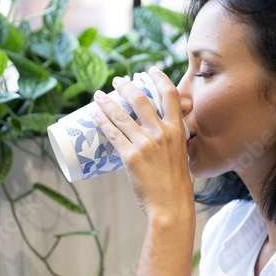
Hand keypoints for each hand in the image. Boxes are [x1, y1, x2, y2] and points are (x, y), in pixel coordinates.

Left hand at [93, 67, 193, 219]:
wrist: (171, 205)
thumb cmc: (175, 183)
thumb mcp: (180, 154)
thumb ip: (170, 140)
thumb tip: (155, 132)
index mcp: (177, 131)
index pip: (170, 95)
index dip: (159, 78)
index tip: (150, 70)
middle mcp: (162, 133)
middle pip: (140, 99)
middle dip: (126, 86)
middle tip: (117, 81)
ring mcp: (146, 144)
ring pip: (121, 115)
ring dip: (107, 102)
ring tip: (99, 95)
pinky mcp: (131, 156)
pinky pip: (112, 134)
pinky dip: (102, 122)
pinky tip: (95, 115)